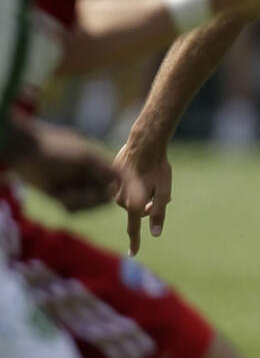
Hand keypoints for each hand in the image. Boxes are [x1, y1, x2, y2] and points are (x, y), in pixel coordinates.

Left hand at [11, 120, 127, 212]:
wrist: (23, 150)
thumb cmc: (55, 148)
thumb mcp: (86, 156)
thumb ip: (107, 169)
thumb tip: (127, 178)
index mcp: (99, 165)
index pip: (122, 181)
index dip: (131, 191)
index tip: (139, 203)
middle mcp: (90, 176)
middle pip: (105, 199)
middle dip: (93, 199)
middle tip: (78, 194)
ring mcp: (76, 187)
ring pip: (90, 206)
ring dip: (78, 202)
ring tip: (63, 193)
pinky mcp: (62, 196)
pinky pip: (74, 209)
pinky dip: (68, 205)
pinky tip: (57, 195)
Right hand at [112, 137, 172, 255]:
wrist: (143, 142)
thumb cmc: (158, 166)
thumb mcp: (164, 191)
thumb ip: (159, 213)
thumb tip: (155, 233)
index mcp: (133, 204)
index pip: (133, 228)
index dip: (135, 242)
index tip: (133, 253)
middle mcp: (119, 198)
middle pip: (134, 211)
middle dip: (147, 207)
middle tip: (160, 196)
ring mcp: (112, 187)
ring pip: (128, 199)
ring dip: (140, 195)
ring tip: (153, 180)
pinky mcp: (110, 177)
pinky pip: (122, 187)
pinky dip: (133, 184)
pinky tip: (142, 171)